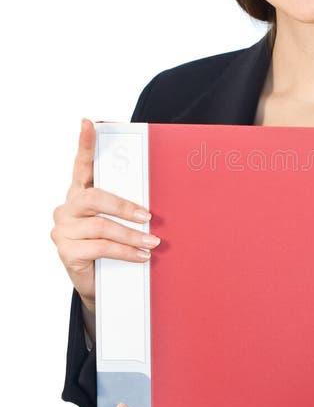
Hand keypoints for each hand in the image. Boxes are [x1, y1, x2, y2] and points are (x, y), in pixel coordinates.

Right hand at [51, 118, 160, 309]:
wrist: (99, 283)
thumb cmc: (110, 245)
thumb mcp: (119, 222)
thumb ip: (126, 205)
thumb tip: (155, 200)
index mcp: (80, 192)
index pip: (81, 164)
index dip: (84, 143)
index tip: (88, 123)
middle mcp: (68, 207)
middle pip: (94, 197)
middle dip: (124, 206)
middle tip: (148, 215)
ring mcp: (64, 229)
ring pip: (101, 226)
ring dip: (131, 235)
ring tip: (152, 242)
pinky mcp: (66, 251)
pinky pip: (100, 247)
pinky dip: (125, 251)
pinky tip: (140, 255)